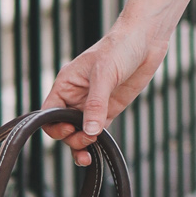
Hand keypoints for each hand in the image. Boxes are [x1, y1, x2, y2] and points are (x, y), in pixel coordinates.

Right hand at [42, 15, 166, 164]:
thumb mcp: (105, 73)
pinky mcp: (109, 109)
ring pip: (79, 132)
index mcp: (66, 84)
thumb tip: (88, 131)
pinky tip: (98, 149)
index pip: (49, 112)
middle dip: (71, 138)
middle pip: (63, 126)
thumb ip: (96, 104)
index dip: (54, 125)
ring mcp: (93, 104)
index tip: (70, 129)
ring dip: (81, 145)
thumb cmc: (120, 47)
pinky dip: (96, 142)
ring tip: (88, 156)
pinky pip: (98, 130)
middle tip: (88, 139)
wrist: (146, 40)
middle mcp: (76, 96)